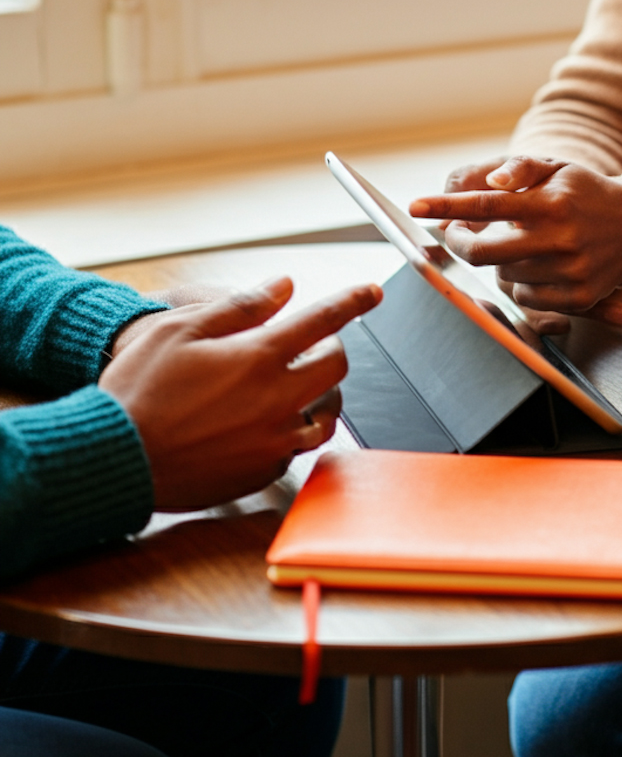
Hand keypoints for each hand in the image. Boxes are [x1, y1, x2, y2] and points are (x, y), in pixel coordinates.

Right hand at [100, 276, 381, 510]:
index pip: (323, 320)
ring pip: (328, 412)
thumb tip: (285, 286)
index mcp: (258, 357)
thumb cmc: (138, 389)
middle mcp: (276, 399)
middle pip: (336, 366)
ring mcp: (273, 439)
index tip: (372, 292)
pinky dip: (295, 429)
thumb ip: (242, 307)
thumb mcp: (181, 330)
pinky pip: (298, 446)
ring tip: (297, 383)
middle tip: (309, 344)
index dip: (353, 301)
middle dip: (331, 347)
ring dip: (321, 392)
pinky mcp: (263, 470)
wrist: (114, 457)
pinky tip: (271, 421)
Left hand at [410, 156, 621, 328]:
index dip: (446, 207)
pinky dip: (523, 283)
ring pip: (503, 275)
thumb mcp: (558, 167)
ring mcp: (569, 271)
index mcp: (551, 202)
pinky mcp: (578, 297)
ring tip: (521, 243)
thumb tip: (489, 183)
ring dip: (500, 261)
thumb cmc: (587, 193)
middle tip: (456, 232)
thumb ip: (520, 168)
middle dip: (459, 243)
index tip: (417, 207)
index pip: (486, 205)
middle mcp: (560, 238)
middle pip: (482, 251)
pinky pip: (527, 298)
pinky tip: (540, 265)